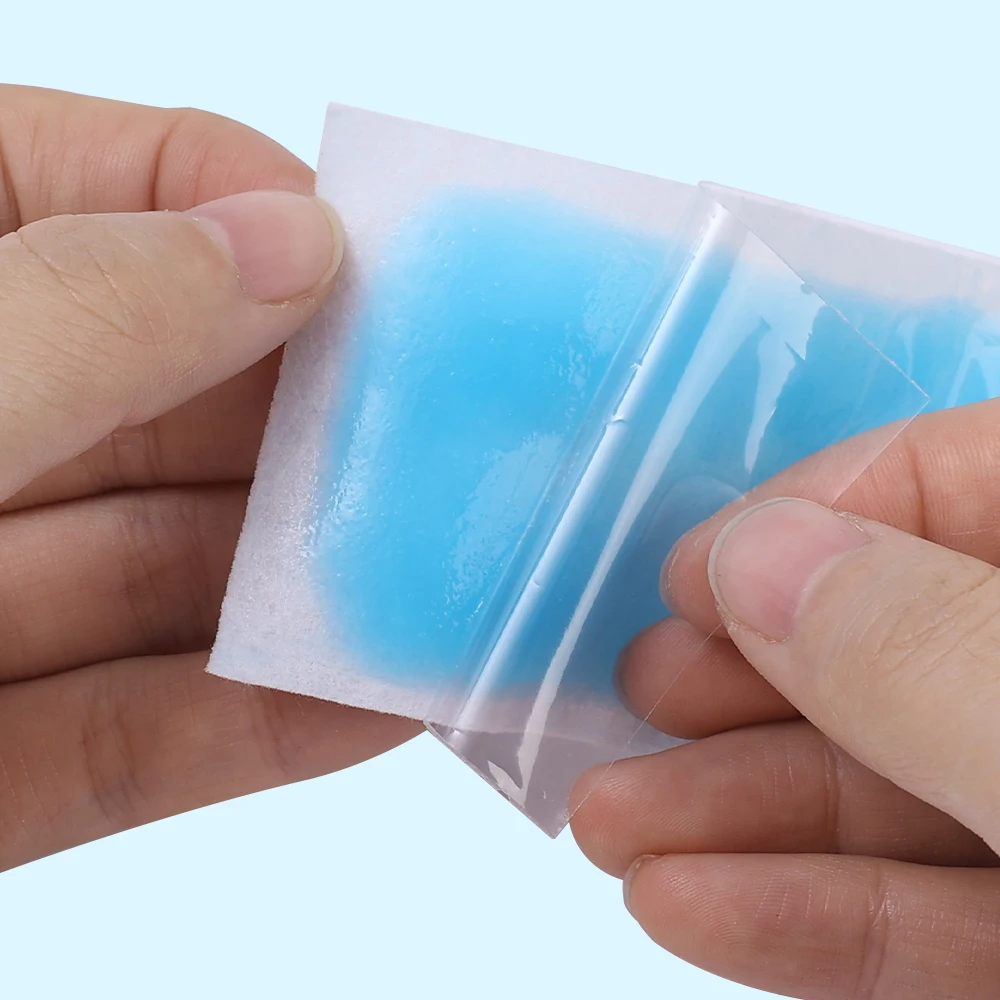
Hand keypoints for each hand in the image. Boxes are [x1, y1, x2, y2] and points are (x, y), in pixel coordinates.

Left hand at [0, 86, 419, 869]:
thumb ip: (83, 313)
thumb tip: (289, 238)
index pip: (115, 189)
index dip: (264, 219)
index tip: (398, 275)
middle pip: (177, 403)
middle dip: (328, 433)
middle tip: (481, 450)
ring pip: (171, 583)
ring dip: (319, 594)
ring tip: (468, 589)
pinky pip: (129, 733)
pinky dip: (252, 725)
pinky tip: (381, 705)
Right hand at [571, 398, 999, 998]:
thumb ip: (933, 647)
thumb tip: (759, 557)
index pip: (962, 470)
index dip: (814, 512)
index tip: (686, 575)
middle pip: (905, 639)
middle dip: (751, 677)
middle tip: (630, 693)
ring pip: (905, 786)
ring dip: (743, 810)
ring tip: (609, 818)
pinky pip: (940, 918)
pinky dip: (815, 915)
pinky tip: (685, 902)